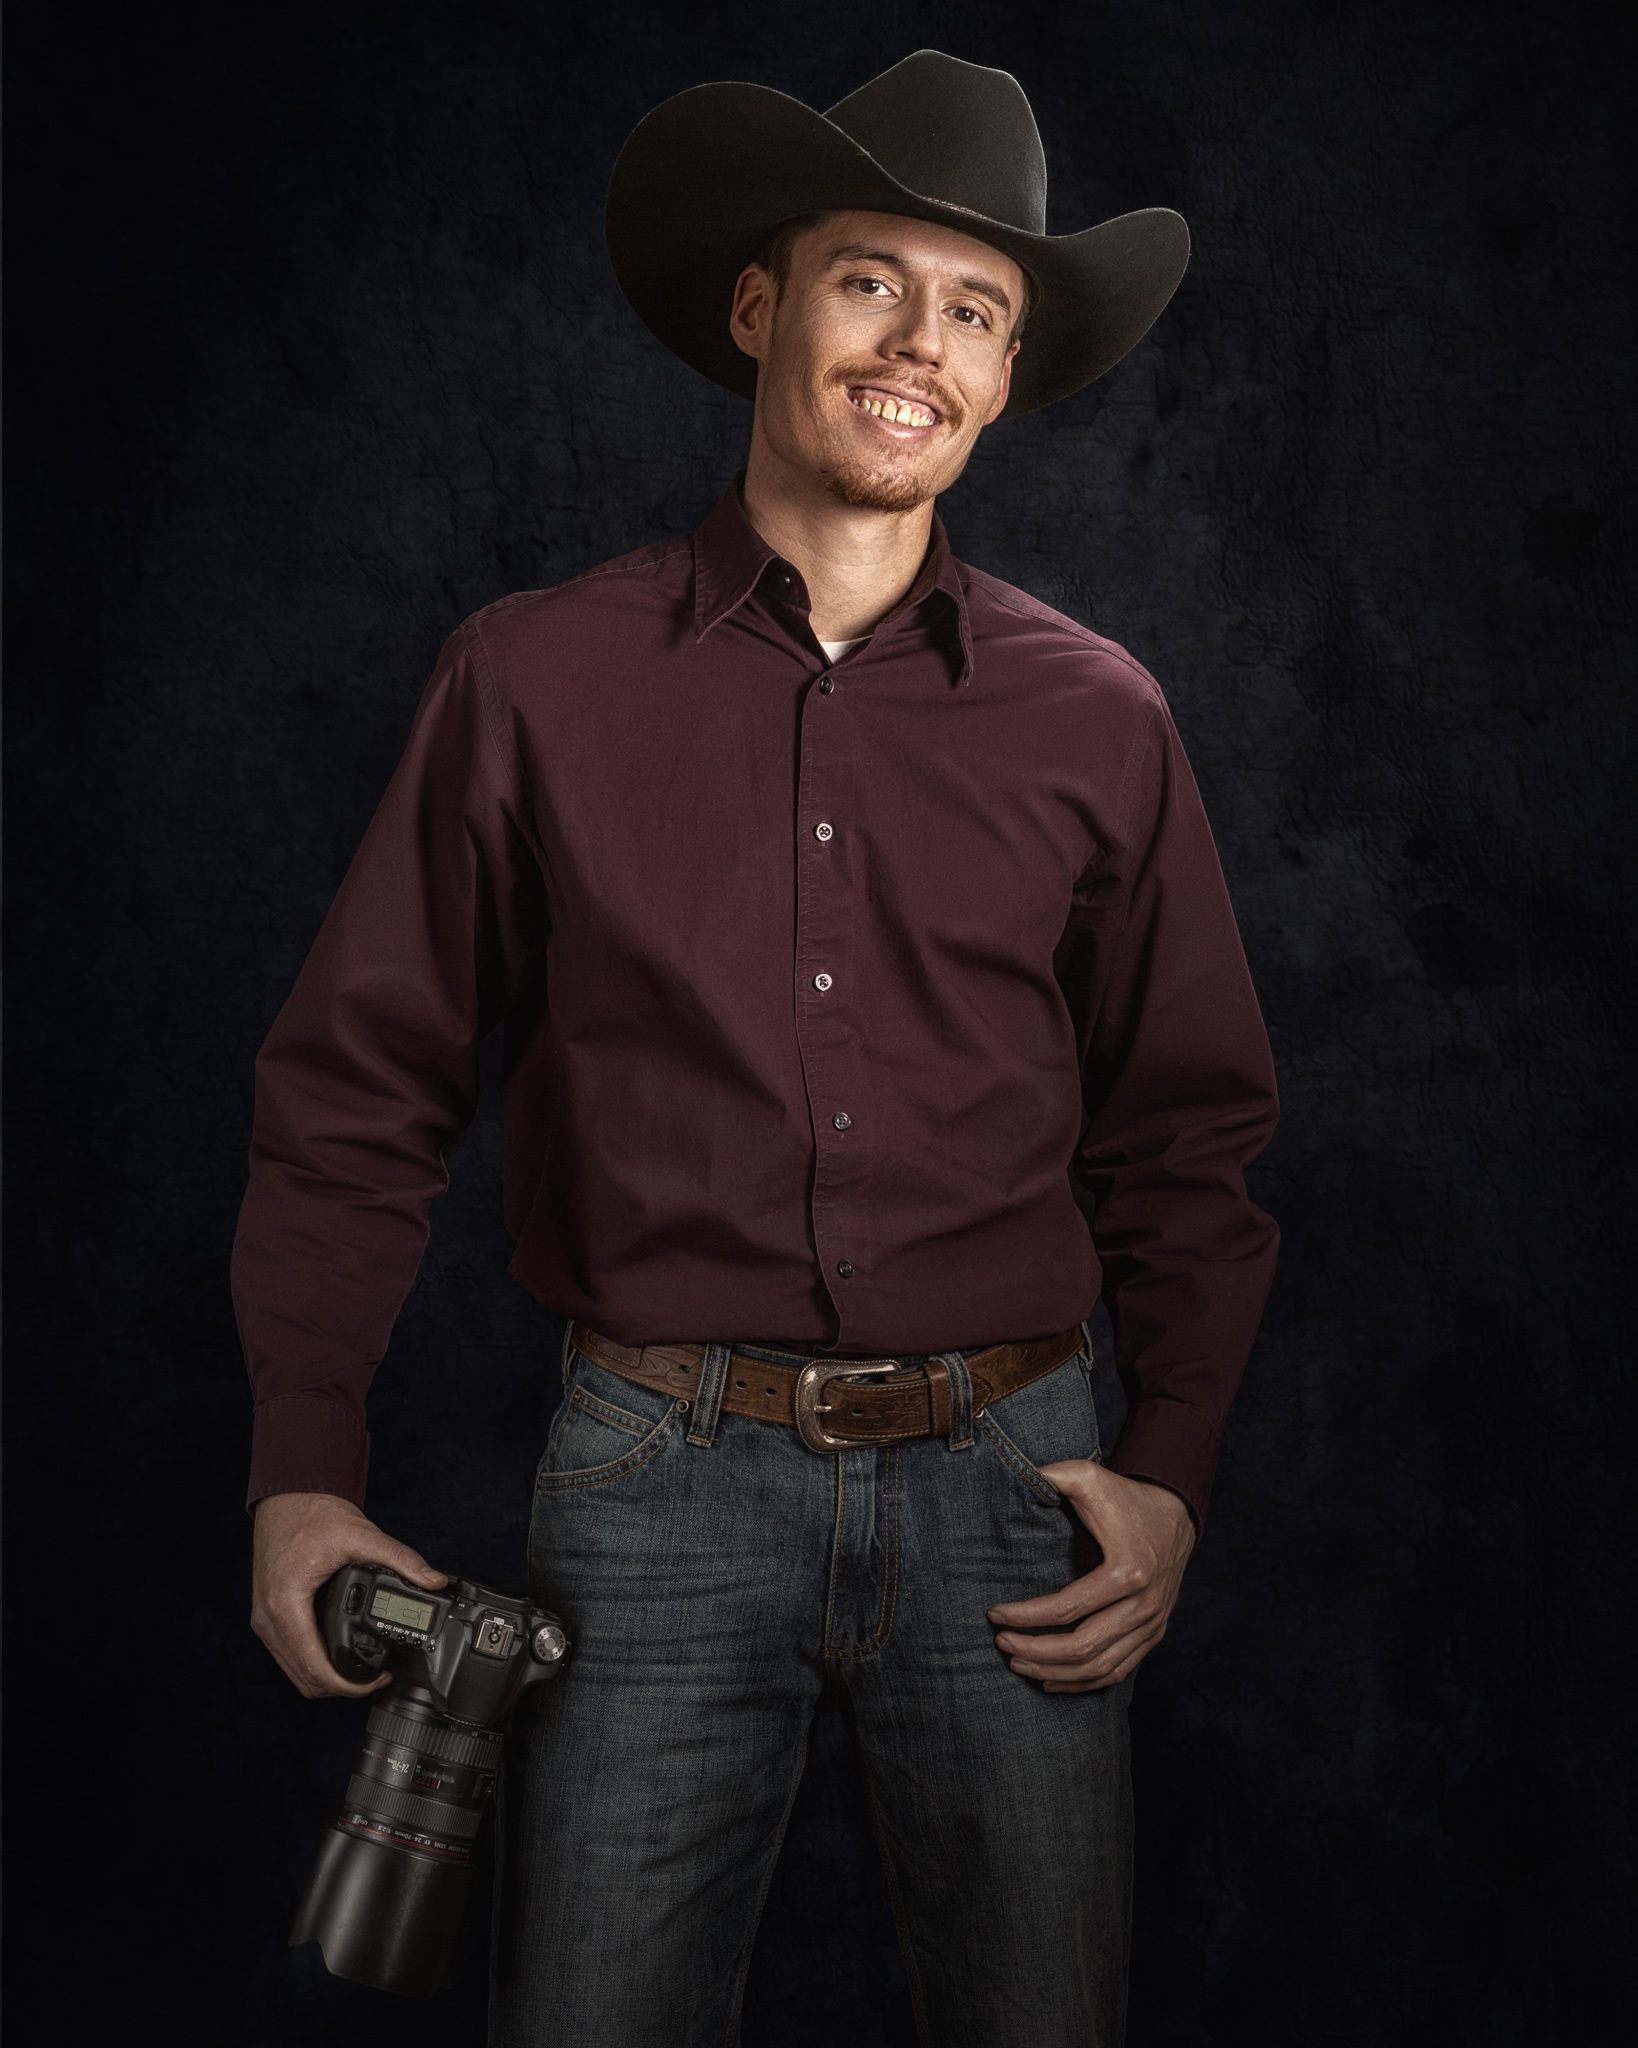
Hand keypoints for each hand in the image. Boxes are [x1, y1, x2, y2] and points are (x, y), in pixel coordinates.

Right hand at [251, 1491, 446, 1699]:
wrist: (288, 1495)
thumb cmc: (315, 1514)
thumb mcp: (362, 1535)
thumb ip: (401, 1560)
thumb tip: (435, 1580)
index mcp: (285, 1604)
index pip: (315, 1669)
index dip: (350, 1685)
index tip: (379, 1679)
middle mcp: (268, 1619)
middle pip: (304, 1679)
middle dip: (342, 1686)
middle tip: (377, 1676)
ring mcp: (264, 1620)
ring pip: (295, 1672)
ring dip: (327, 1677)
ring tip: (363, 1668)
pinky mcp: (267, 1615)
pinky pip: (290, 1654)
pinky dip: (313, 1662)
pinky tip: (339, 1652)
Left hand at [987, 1463, 1195, 1692]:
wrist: (1175, 1511)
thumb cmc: (1126, 1495)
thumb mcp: (1088, 1477)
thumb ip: (1052, 1475)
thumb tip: (1014, 1480)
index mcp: (1127, 1571)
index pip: (1067, 1609)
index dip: (1025, 1616)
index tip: (994, 1614)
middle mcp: (1144, 1605)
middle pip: (1082, 1647)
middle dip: (1034, 1650)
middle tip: (1001, 1643)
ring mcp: (1151, 1624)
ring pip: (1098, 1667)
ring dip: (1054, 1671)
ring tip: (1018, 1662)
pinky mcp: (1154, 1634)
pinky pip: (1118, 1672)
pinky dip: (1083, 1683)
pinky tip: (1051, 1679)